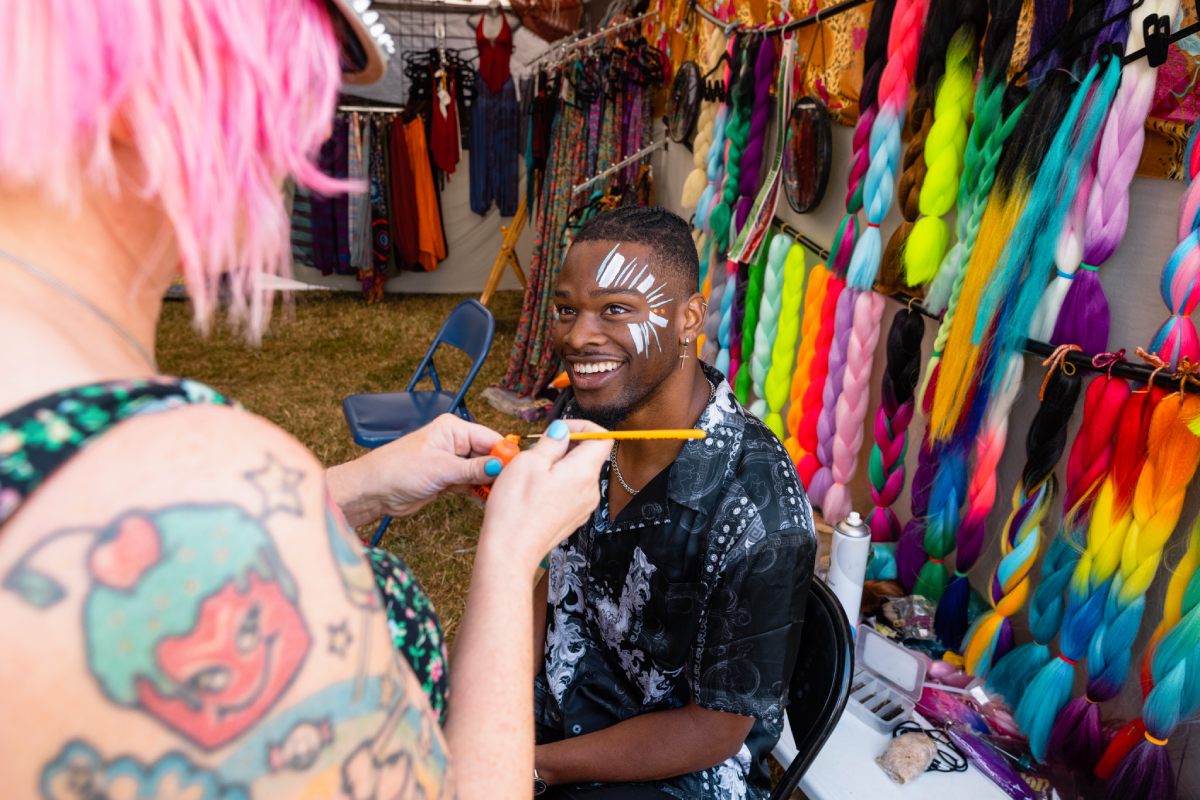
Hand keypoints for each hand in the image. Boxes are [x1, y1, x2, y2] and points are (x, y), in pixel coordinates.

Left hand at [327, 414, 504, 525]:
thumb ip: (473, 469)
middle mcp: (454, 442)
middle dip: (499, 470)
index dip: (505, 454)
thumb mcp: (441, 469)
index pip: (490, 437)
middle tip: (512, 488)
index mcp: (453, 428)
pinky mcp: (447, 478)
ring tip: (502, 497)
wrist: (373, 491)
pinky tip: (488, 501)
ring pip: (481, 471)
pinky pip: (471, 483)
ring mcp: (451, 461)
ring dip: (489, 484)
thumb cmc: (398, 470)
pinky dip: (478, 492)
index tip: (520, 470)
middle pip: (488, 454)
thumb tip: (500, 466)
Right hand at [477, 419, 609, 573]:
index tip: (559, 430)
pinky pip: (570, 492)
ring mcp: (583, 507)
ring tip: (531, 474)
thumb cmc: (516, 508)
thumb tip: (562, 430)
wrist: (510, 551)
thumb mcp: (529, 461)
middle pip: (588, 456)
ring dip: (557, 466)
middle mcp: (590, 490)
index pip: (602, 437)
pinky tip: (533, 491)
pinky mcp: (572, 518)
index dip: (582, 427)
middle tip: (536, 452)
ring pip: (577, 474)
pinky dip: (556, 484)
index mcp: (584, 472)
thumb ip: (552, 442)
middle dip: (564, 447)